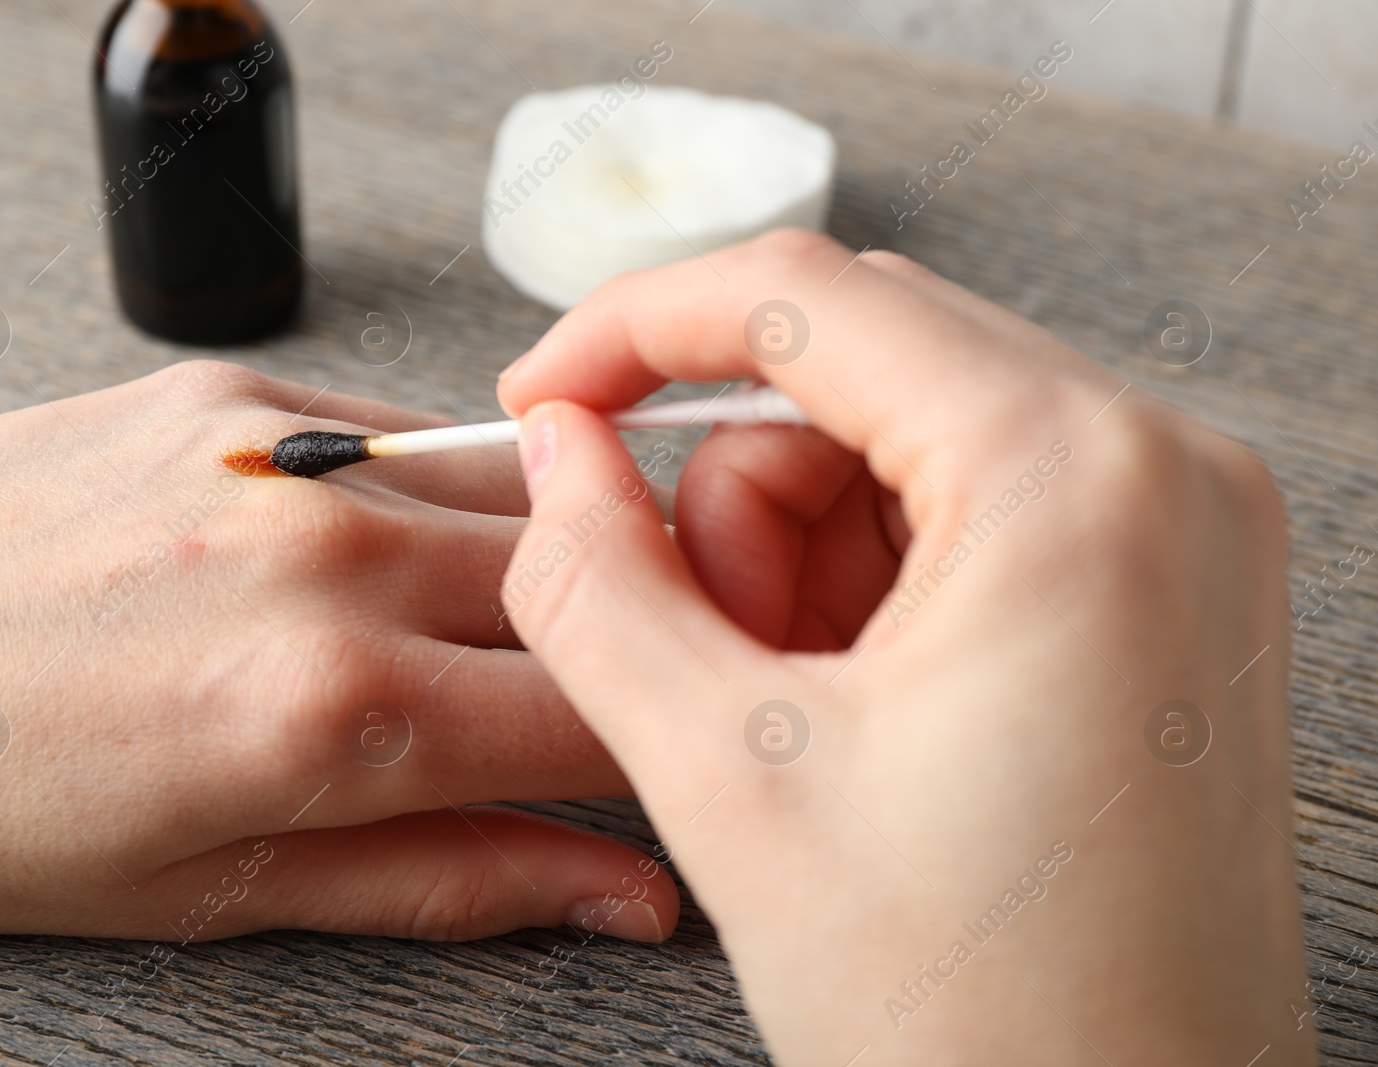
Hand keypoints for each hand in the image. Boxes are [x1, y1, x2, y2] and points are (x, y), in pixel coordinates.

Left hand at [0, 361, 674, 943]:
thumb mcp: (217, 895)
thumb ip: (449, 880)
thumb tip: (626, 894)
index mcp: (336, 713)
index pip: (607, 712)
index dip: (662, 740)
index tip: (661, 755)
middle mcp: (331, 558)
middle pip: (585, 583)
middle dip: (616, 638)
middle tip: (587, 688)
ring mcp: (278, 450)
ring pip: (514, 490)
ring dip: (533, 559)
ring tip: (476, 619)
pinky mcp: (228, 389)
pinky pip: (407, 429)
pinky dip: (435, 492)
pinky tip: (376, 548)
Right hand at [497, 230, 1310, 1063]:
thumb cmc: (987, 1014)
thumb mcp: (729, 784)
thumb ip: (596, 584)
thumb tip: (552, 448)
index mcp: (1070, 476)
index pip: (799, 294)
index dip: (630, 329)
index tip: (540, 401)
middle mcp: (1154, 465)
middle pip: (850, 368)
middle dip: (730, 493)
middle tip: (705, 650)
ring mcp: (1171, 523)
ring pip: (896, 439)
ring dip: (795, 555)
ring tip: (793, 715)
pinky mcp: (1155, 584)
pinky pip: (959, 509)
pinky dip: (868, 587)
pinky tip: (855, 711)